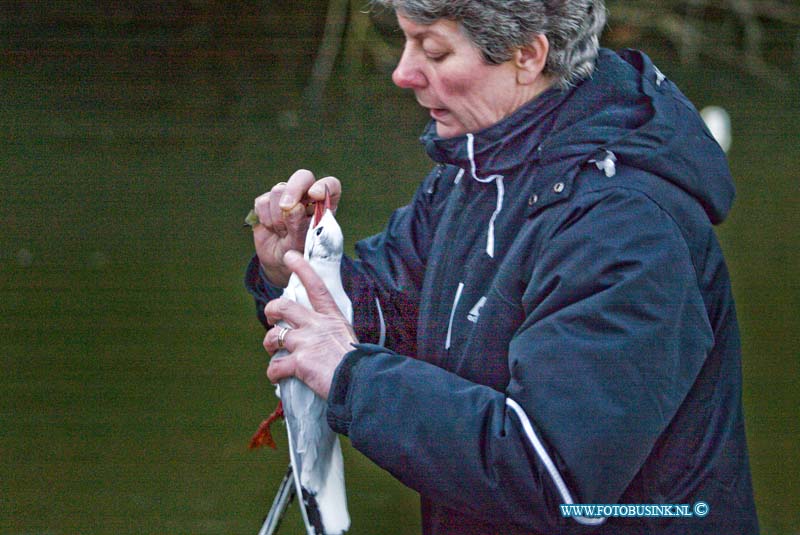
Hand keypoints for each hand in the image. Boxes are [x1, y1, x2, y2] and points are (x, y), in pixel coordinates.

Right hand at [252, 169, 341, 286]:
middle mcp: (306, 196)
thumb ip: (301, 226)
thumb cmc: (300, 254)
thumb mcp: (304, 245)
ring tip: (282, 232)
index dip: (323, 186)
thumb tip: (293, 207)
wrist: (281, 263)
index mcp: (325, 204)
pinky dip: (265, 217)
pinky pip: (262, 201)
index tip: (315, 195)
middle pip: (302, 177)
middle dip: (293, 190)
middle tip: (286, 207)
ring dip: (277, 215)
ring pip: (278, 190)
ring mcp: (286, 197)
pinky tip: (271, 229)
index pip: (331, 185)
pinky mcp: (267, 202)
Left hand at [263, 251, 356, 398]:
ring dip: (270, 345)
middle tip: (271, 317)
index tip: (291, 256)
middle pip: (284, 307)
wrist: (362, 382)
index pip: (316, 286)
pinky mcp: (299, 362)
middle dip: (271, 310)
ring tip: (274, 354)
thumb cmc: (360, 365)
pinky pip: (275, 367)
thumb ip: (332, 335)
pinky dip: (273, 374)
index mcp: (332, 318)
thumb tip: (323, 343)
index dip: (302, 269)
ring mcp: (306, 342)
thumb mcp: (348, 339)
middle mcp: (316, 326)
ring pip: (274, 336)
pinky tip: (278, 378)